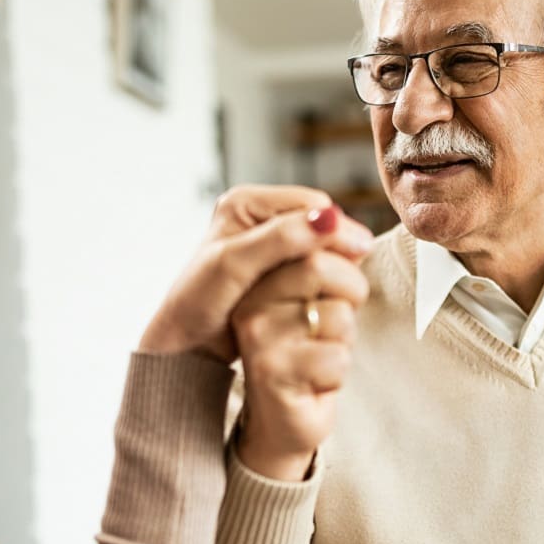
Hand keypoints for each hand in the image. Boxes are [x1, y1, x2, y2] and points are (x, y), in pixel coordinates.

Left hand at [139, 185, 372, 362]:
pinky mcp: (272, 266)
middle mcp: (256, 215)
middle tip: (354, 275)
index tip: (360, 254)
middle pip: (318, 223)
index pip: (312, 204)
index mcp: (245, 202)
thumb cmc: (200, 303)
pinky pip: (310, 265)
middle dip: (334, 248)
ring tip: (341, 287)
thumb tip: (329, 219)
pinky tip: (323, 295)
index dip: (337, 228)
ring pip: (317, 246)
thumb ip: (281, 239)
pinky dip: (320, 279)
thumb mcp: (237, 265)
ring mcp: (265, 241)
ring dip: (330, 265)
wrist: (184, 342)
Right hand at [232, 248, 370, 480]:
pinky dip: (337, 373)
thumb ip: (328, 264)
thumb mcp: (314, 301)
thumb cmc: (306, 353)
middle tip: (342, 316)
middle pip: (319, 267)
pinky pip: (336, 357)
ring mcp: (259, 337)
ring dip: (344, 340)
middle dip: (351, 292)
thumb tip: (357, 236)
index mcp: (257, 277)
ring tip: (320, 354)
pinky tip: (314, 381)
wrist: (282, 421)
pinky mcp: (273, 372)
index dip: (345, 252)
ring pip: (337, 316)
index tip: (352, 269)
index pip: (309, 238)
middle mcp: (250, 301)